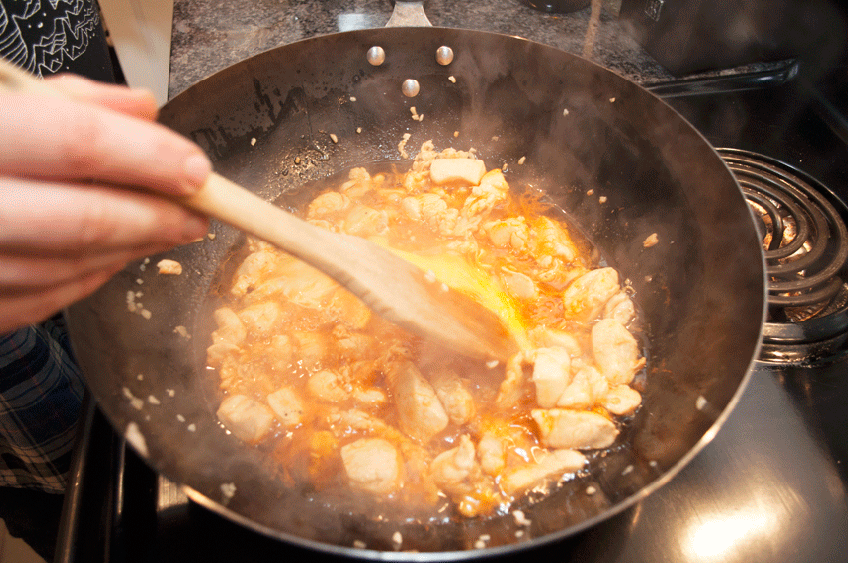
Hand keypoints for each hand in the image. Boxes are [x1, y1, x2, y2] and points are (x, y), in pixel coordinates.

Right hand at [0, 75, 211, 332]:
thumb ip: (63, 100)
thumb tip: (141, 109)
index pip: (75, 145)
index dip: (148, 159)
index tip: (197, 171)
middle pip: (82, 220)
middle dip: (154, 219)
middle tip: (198, 214)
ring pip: (66, 268)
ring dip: (128, 251)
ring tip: (164, 230)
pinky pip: (37, 303)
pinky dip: (86, 280)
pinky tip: (112, 258)